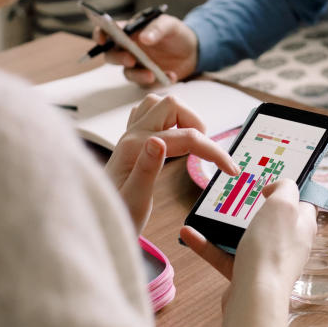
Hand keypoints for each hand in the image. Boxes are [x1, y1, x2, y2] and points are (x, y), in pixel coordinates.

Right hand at [98, 13, 199, 85]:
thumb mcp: (170, 25)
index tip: (102, 39)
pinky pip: (145, 84)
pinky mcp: (146, 79)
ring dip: (138, 74)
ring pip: (127, 73)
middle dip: (118, 58)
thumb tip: (143, 38)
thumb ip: (157, 29)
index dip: (100, 34)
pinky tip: (171, 76)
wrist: (192, 51)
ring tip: (152, 74)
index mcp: (129, 32)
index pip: (107, 31)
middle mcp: (127, 49)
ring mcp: (136, 66)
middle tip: (131, 60)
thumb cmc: (176, 33)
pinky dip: (157, 81)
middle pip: (111, 55)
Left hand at [106, 92, 235, 231]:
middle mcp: (132, 135)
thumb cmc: (118, 216)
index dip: (213, 151)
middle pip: (173, 105)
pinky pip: (151, 113)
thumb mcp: (134, 201)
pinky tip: (173, 138)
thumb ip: (146, 170)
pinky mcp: (132, 139)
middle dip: (197, 125)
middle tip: (206, 153)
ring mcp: (130, 134)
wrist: (96, 222)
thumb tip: (158, 141)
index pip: (186, 138)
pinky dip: (168, 120)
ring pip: (162, 104)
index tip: (231, 170)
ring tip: (192, 144)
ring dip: (183, 118)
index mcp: (135, 149)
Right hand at [180, 179, 316, 307]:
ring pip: (246, 239)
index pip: (303, 206)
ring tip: (208, 213)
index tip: (269, 185)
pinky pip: (226, 257)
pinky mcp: (247, 277)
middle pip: (274, 222)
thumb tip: (276, 189)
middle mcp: (290, 246)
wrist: (255, 297)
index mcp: (303, 227)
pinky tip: (188, 234)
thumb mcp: (283, 205)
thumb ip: (285, 188)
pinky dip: (208, 246)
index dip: (290, 194)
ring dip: (226, 227)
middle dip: (255, 209)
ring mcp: (268, 263)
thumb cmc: (272, 249)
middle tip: (237, 197)